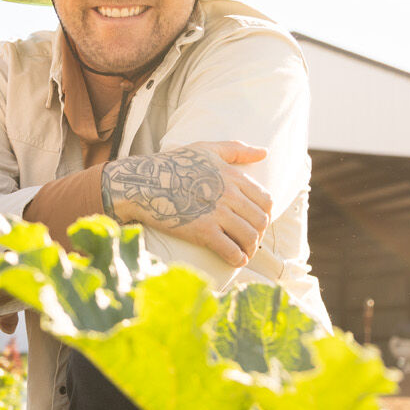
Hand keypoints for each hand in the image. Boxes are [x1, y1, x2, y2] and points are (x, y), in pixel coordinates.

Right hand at [103, 140, 272, 266]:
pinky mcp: (203, 232)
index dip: (264, 215)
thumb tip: (264, 152)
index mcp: (233, 176)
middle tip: (248, 241)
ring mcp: (217, 214)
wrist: (142, 183)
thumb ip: (236, 149)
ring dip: (250, 249)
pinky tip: (235, 260)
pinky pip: (232, 251)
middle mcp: (230, 195)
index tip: (254, 223)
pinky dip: (238, 259)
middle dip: (259, 234)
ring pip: (251, 237)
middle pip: (261, 221)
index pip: (266, 201)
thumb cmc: (173, 165)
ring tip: (242, 252)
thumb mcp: (206, 149)